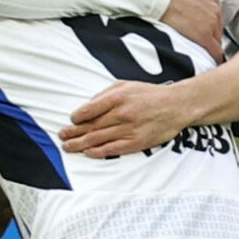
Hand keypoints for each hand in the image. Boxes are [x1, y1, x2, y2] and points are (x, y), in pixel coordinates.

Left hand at [62, 79, 197, 158]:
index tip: (71, 120)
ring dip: (79, 144)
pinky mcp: (136, 143)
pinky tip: (87, 152)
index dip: (76, 117)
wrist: (177, 106)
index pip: (89, 109)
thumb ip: (105, 95)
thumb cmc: (149, 94)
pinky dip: (97, 152)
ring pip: (97, 139)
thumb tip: (86, 107)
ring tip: (68, 146)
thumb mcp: (126, 85)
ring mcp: (129, 129)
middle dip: (73, 132)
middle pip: (90, 126)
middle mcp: (122, 114)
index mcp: (118, 97)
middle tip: (62, 136)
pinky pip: (112, 149)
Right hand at [161, 0, 223, 50]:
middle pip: (218, 27)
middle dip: (210, 34)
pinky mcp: (204, 37)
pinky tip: (212, 61)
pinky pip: (215, 50)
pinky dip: (214, 56)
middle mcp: (215, 10)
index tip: (202, 28)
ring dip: (210, 45)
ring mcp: (211, 24)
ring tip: (204, 52)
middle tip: (201, 41)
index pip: (215, 15)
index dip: (208, 23)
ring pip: (217, 39)